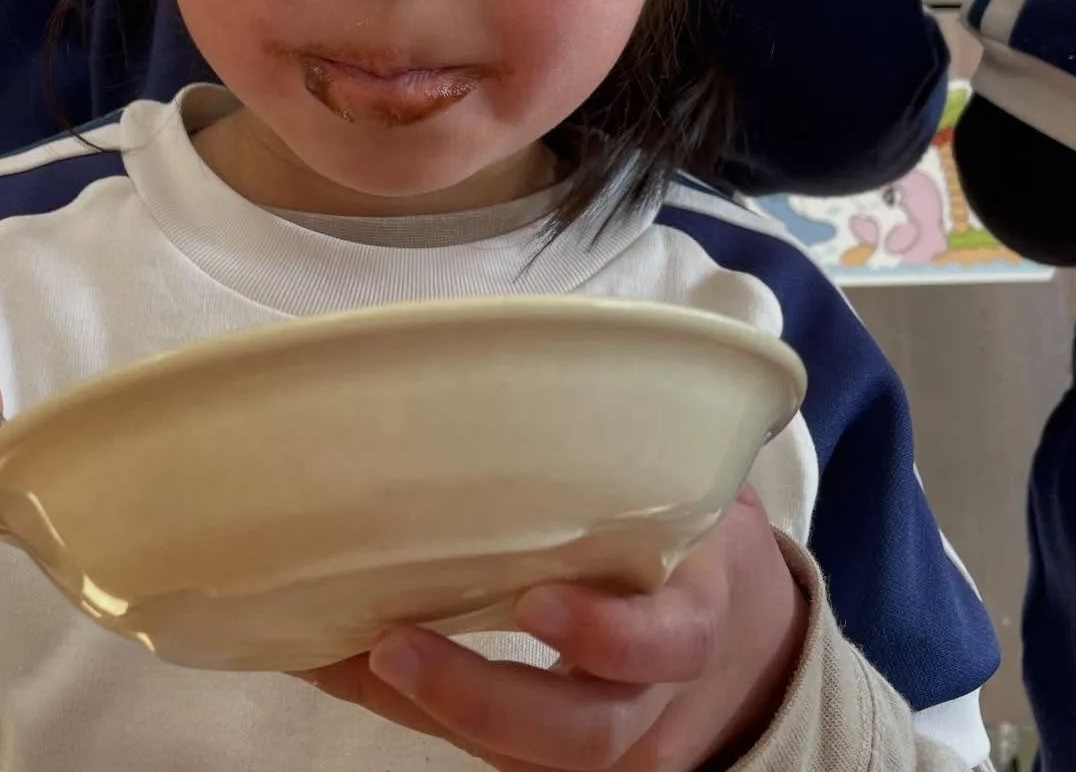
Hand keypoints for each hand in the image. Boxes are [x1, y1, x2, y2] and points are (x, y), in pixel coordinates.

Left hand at [308, 486, 808, 770]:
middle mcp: (655, 699)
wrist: (733, 639)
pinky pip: (486, 753)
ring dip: (423, 710)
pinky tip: (343, 663)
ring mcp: (606, 743)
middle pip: (584, 734)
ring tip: (341, 657)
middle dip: (482, 697)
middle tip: (393, 644)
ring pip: (523, 757)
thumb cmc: (690, 533)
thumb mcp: (688, 481)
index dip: (608, 635)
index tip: (534, 601)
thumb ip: (638, 443)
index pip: (671, 641)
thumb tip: (539, 346)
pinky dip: (409, 712)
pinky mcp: (553, 759)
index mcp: (699, 611)